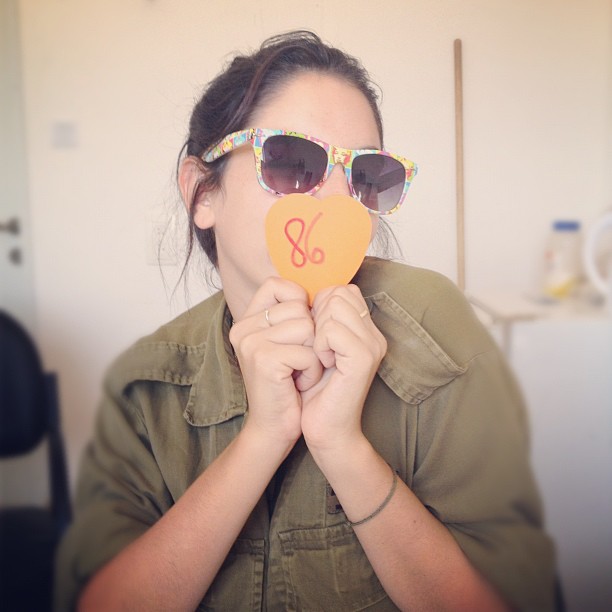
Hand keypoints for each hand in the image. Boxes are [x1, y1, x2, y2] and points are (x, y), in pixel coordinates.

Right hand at [229, 277, 321, 448]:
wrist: (275, 428)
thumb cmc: (288, 385)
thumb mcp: (288, 342)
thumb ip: (293, 312)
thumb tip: (322, 286)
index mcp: (246, 319)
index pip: (277, 285)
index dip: (300, 303)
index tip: (301, 333)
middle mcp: (242, 327)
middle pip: (299, 308)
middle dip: (311, 337)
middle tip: (297, 362)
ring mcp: (250, 342)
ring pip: (306, 327)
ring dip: (313, 354)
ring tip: (298, 372)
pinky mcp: (262, 359)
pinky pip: (308, 352)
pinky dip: (312, 370)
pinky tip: (298, 384)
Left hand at [300, 285, 386, 453]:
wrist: (327, 431)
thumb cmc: (317, 393)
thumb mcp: (318, 349)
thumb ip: (320, 321)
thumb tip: (305, 295)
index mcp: (366, 331)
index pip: (343, 290)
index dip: (320, 306)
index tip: (313, 337)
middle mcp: (374, 334)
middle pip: (339, 293)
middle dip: (317, 315)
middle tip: (316, 347)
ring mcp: (371, 345)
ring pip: (335, 305)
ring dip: (317, 330)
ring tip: (319, 356)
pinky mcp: (362, 358)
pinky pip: (331, 329)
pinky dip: (319, 344)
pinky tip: (321, 364)